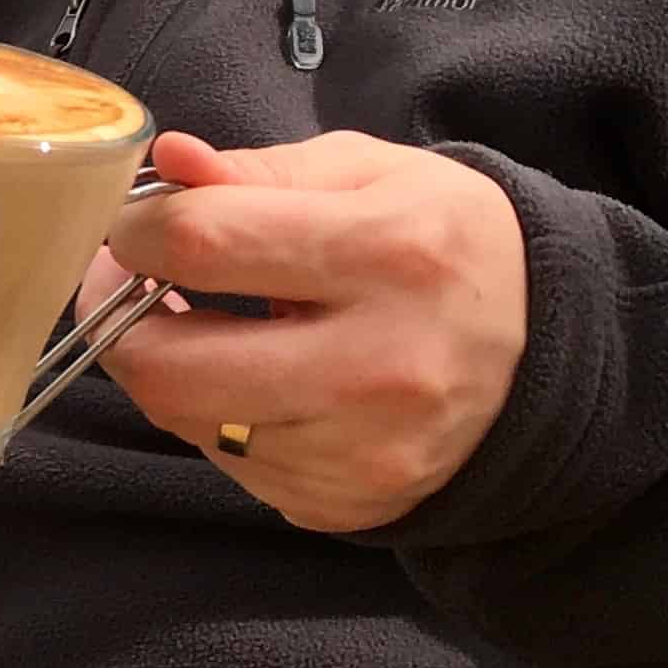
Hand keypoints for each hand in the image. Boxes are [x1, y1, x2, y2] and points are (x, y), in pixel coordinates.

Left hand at [89, 128, 526, 532]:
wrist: (546, 353)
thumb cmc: (443, 244)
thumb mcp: (371, 174)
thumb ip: (259, 170)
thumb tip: (168, 163)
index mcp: (389, 253)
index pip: (203, 243)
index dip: (137, 232)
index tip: (134, 227)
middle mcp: (379, 364)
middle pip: (168, 367)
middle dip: (121, 320)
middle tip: (131, 284)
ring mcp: (363, 449)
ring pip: (186, 422)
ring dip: (167, 370)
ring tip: (200, 326)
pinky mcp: (347, 504)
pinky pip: (228, 463)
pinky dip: (217, 417)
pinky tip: (257, 379)